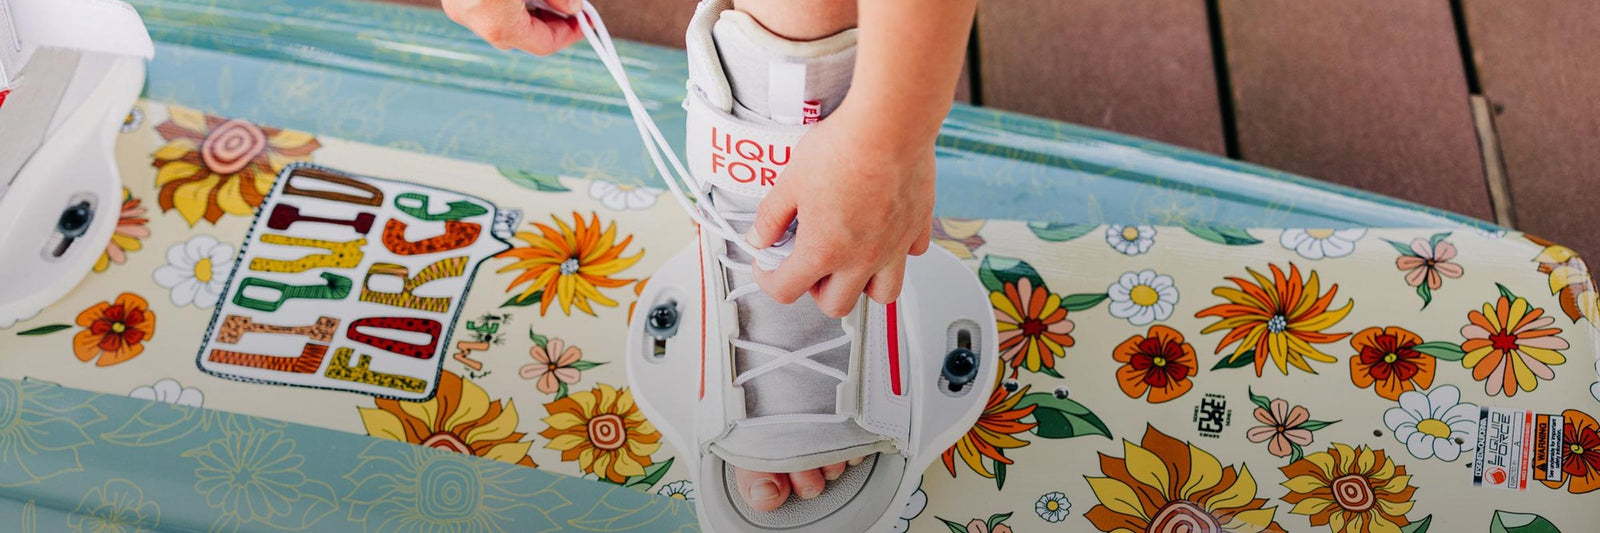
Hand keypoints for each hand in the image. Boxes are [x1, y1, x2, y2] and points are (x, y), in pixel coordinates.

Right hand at [443, 0, 583, 55]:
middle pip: (520, 36)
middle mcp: (471, 19)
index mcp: (496, 22)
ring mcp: (456, 6)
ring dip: (527, 13)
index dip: (569, 34)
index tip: (586, 22)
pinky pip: (484, 9)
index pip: (543, 44)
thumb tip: (573, 8)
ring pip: (500, 22)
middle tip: (570, 8)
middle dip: (548, 24)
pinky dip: (505, 4)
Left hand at [748, 105, 934, 317]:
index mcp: (823, 251)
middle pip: (834, 304)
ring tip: (850, 261)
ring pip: (882, 294)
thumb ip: (771, 217)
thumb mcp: (790, 181)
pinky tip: (883, 233)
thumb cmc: (844, 148)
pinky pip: (910, 257)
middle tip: (808, 264)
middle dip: (815, 290)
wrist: (889, 125)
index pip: (786, 290)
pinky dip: (896, 253)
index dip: (768, 279)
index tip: (768, 266)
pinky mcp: (917, 228)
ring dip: (862, 286)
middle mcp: (861, 259)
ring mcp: (893, 247)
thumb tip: (760, 237)